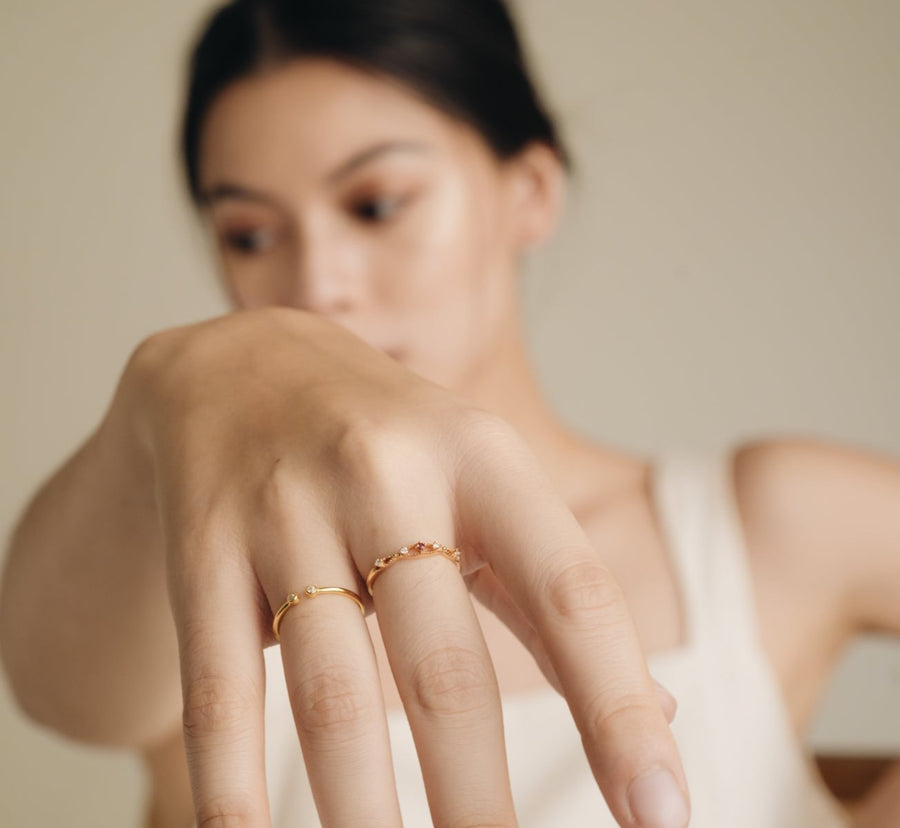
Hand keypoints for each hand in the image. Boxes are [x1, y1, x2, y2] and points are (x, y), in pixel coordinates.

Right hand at [128, 305, 689, 827]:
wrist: (242, 359)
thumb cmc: (388, 435)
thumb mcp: (483, 474)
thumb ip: (553, 590)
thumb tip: (658, 717)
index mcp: (482, 455)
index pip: (570, 591)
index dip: (619, 707)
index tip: (662, 814)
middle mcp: (387, 472)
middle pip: (442, 664)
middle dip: (479, 799)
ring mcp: (287, 506)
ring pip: (332, 688)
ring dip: (364, 811)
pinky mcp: (204, 542)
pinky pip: (220, 678)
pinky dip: (235, 777)